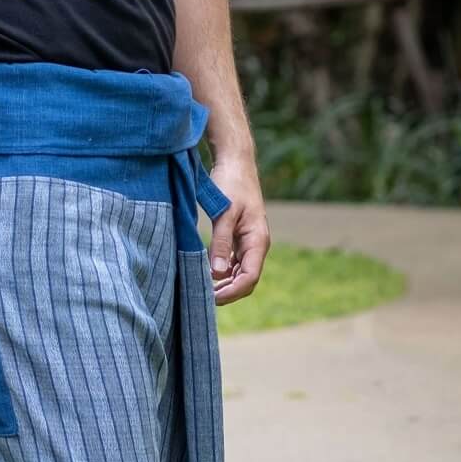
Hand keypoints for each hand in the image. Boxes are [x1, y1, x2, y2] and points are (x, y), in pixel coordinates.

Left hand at [207, 158, 268, 305]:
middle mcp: (257, 245)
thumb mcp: (224, 214)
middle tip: (202, 298)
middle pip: (246, 280)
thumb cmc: (231, 184)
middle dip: (227, 292)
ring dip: (224, 284)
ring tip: (202, 289)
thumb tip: (217, 273)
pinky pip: (234, 263)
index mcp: (258, 241)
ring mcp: (249, 242)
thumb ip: (221, 243)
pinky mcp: (240, 238)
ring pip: (240, 273)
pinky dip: (222, 272)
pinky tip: (206, 274)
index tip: (211, 299)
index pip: (249, 278)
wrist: (235, 162)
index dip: (231, 293)